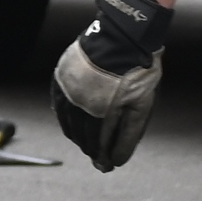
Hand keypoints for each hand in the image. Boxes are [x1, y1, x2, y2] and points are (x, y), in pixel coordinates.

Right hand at [50, 0, 174, 170]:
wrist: (124, 34)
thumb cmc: (137, 70)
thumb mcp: (142, 104)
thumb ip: (129, 134)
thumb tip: (118, 160)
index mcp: (100, 112)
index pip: (98, 144)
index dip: (103, 157)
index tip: (108, 166)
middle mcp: (79, 103)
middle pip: (82, 136)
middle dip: (92, 148)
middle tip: (99, 158)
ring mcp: (67, 89)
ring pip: (68, 123)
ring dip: (78, 136)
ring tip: (88, 143)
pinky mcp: (61, 77)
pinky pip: (60, 105)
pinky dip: (66, 117)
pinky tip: (72, 123)